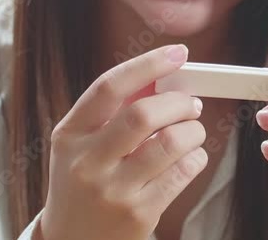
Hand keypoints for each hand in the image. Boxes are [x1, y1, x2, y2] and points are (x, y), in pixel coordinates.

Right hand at [39, 44, 207, 239]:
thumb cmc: (83, 181)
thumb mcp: (82, 143)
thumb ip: (114, 109)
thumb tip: (161, 74)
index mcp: (70, 134)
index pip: (109, 87)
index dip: (148, 64)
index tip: (178, 53)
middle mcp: (87, 162)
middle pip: (143, 114)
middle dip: (178, 102)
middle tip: (191, 104)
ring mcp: (113, 190)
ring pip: (170, 143)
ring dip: (193, 129)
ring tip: (193, 130)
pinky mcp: (139, 214)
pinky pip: (183, 172)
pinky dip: (196, 157)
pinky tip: (191, 156)